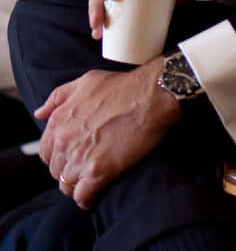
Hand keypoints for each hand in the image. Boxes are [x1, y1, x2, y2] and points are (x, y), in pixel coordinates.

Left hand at [35, 59, 180, 209]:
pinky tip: (96, 194)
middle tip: (87, 166)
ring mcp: (80, 157)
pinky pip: (82, 197)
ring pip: (67, 185)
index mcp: (59, 121)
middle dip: (69, 169)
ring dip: (78, 185)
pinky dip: (87, 199)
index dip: (60, 155)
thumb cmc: (122, 86)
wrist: (150, 95)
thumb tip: (39, 113)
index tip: (73, 155)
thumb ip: (58, 97)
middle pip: (56, 170)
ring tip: (92, 180)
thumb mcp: (86, 81)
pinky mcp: (98, 172)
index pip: (46, 151)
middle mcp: (64, 141)